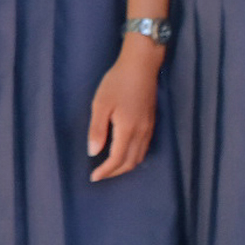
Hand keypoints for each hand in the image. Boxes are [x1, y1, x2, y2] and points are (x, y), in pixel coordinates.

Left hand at [88, 36, 161, 180]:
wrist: (141, 67)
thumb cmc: (117, 82)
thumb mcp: (100, 104)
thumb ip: (97, 130)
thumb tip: (93, 153)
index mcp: (128, 130)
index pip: (117, 159)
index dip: (105, 171)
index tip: (93, 177)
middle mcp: (142, 133)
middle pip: (130, 162)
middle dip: (115, 172)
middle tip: (100, 175)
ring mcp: (149, 128)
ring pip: (139, 157)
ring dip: (125, 166)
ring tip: (110, 167)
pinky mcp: (151, 123)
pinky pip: (144, 148)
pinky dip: (133, 156)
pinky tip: (123, 152)